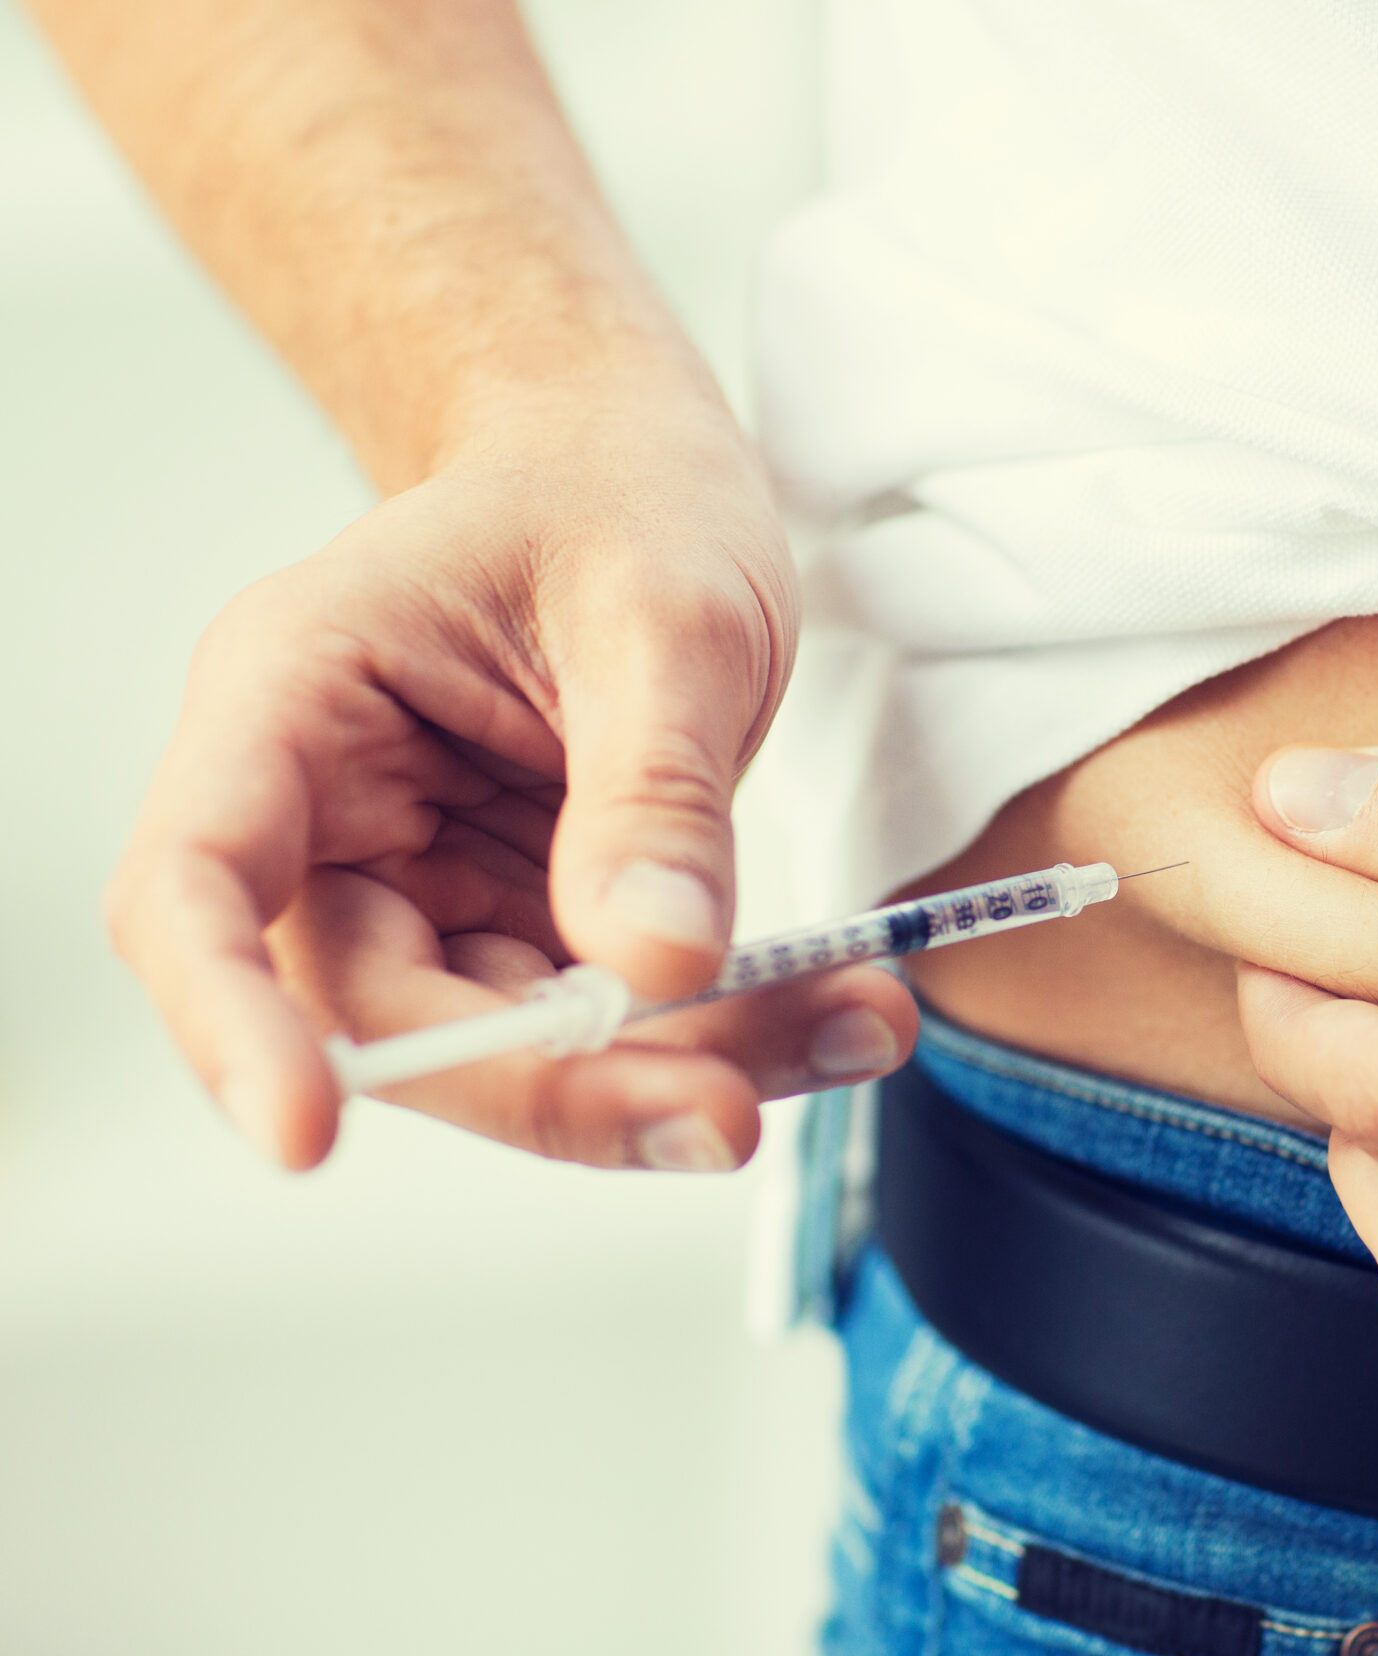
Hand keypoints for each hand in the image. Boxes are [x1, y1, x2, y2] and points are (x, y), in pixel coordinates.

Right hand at [107, 386, 915, 1171]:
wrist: (641, 474)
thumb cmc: (618, 494)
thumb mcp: (665, 613)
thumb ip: (654, 792)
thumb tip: (653, 965)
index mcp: (295, 702)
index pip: (197, 888)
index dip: (230, 1026)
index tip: (305, 1137)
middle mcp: (332, 817)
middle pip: (388, 1016)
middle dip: (561, 1085)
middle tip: (730, 1112)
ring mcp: (426, 885)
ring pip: (516, 1045)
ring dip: (678, 1070)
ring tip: (859, 1025)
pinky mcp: (520, 923)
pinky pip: (604, 1024)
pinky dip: (724, 1034)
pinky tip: (841, 1013)